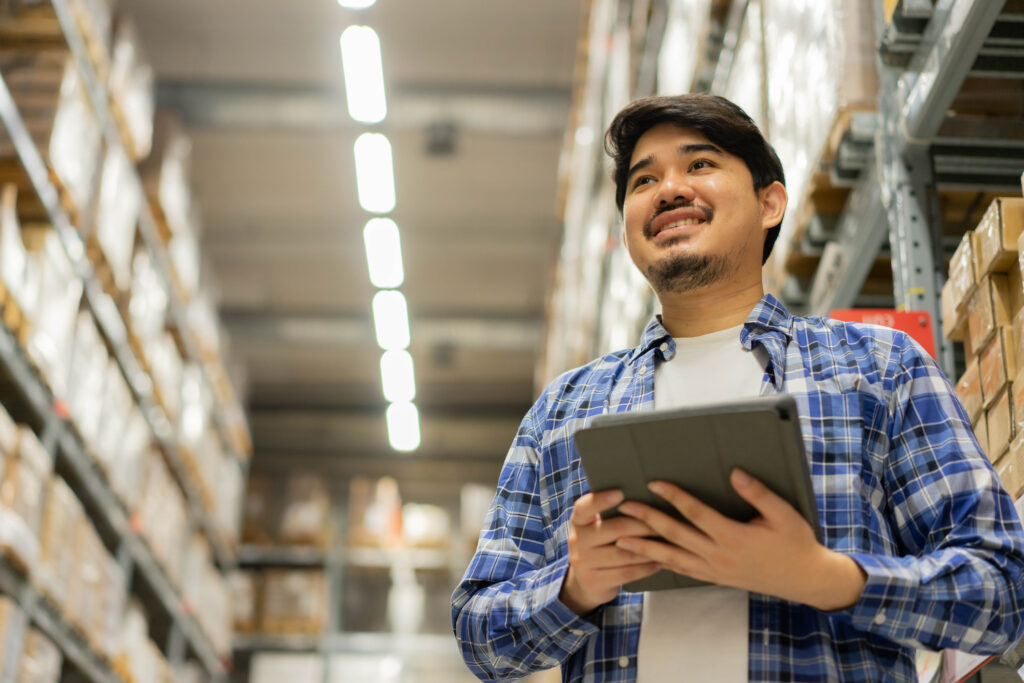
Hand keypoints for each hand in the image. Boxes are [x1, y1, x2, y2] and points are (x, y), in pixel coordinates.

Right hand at [559, 489, 661, 614]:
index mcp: (578, 520)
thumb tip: (645, 501)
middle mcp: (577, 540)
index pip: (585, 507)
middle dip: (643, 525)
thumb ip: (611, 515)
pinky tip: (659, 562)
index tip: (620, 493)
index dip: (601, 500)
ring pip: (624, 553)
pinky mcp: (594, 582)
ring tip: (667, 542)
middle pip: (615, 529)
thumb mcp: (597, 528)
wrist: (587, 581)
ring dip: (649, 548)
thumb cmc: (601, 545)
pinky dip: (645, 567)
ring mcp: (582, 562)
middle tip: (665, 522)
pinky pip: (626, 573)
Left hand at [616, 470, 865, 610]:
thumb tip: (735, 473)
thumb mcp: (784, 515)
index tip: (654, 483)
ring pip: (672, 558)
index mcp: (734, 537)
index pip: (696, 513)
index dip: (674, 496)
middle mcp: (719, 555)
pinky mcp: (715, 578)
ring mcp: (715, 570)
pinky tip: (646, 558)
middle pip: (676, 535)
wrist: (804, 580)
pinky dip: (662, 564)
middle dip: (647, 520)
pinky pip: (683, 571)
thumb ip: (759, 493)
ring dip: (645, 547)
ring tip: (620, 539)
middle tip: (625, 507)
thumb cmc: (796, 543)